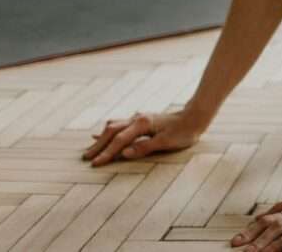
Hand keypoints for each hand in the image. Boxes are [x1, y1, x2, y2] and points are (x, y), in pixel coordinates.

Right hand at [83, 111, 204, 165]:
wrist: (194, 117)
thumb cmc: (183, 132)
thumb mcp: (166, 143)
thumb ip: (144, 148)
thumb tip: (123, 154)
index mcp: (142, 124)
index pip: (119, 140)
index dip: (107, 153)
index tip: (96, 163)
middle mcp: (137, 118)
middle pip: (112, 131)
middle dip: (99, 145)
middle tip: (86, 158)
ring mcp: (138, 118)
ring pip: (113, 127)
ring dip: (102, 138)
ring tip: (91, 150)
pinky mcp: (140, 121)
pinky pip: (119, 126)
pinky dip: (108, 132)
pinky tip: (99, 135)